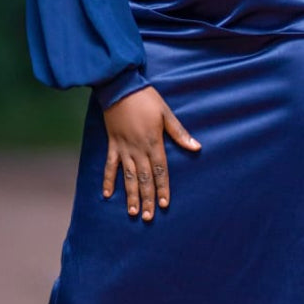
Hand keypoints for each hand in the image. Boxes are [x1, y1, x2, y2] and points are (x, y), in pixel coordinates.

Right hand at [100, 85, 200, 219]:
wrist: (120, 87)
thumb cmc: (146, 98)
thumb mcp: (166, 113)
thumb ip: (180, 133)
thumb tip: (197, 147)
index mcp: (153, 142)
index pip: (160, 170)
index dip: (163, 188)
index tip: (164, 204)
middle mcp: (138, 149)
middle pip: (144, 178)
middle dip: (146, 199)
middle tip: (147, 217)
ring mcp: (123, 148)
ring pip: (128, 176)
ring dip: (130, 195)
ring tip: (132, 212)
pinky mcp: (112, 144)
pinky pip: (109, 165)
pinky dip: (107, 180)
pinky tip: (106, 194)